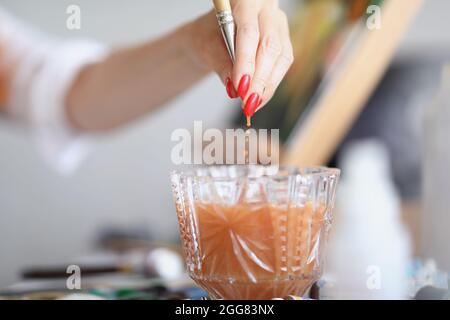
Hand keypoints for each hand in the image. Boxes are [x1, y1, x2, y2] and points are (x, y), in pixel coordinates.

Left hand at [188, 0, 293, 117]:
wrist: (212, 34)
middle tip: (247, 103)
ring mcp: (278, 25)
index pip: (249, 33)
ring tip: (251, 105)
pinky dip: (270, 85)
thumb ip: (220, 63)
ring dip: (267, 86)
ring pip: (281, 58)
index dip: (246, 62)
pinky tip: (259, 98)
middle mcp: (266, 10)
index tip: (240, 87)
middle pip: (270, 46)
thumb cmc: (208, 35)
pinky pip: (282, 66)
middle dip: (259, 79)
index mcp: (245, 1)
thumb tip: (234, 87)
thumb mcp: (206, 46)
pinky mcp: (284, 42)